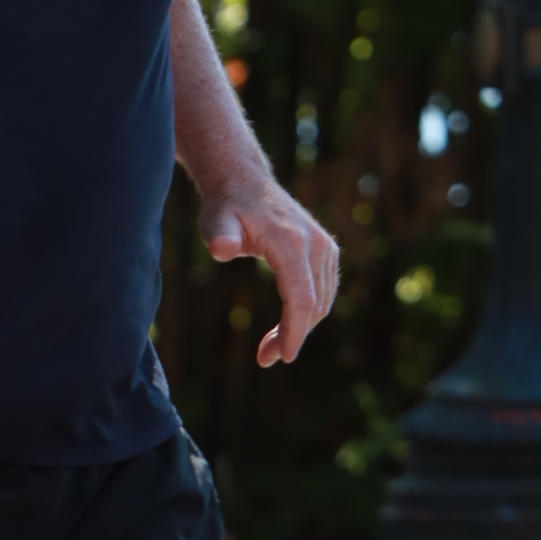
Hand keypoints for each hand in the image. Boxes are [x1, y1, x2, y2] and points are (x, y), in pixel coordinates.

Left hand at [202, 180, 339, 365]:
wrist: (244, 181)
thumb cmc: (226, 206)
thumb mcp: (215, 221)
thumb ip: (218, 236)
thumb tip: (220, 250)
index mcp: (292, 242)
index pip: (301, 298)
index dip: (294, 332)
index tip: (283, 358)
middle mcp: (316, 244)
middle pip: (314, 305)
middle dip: (293, 337)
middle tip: (264, 358)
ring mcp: (324, 247)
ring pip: (322, 302)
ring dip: (300, 329)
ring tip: (269, 348)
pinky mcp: (325, 251)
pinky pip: (323, 292)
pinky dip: (307, 314)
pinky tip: (285, 326)